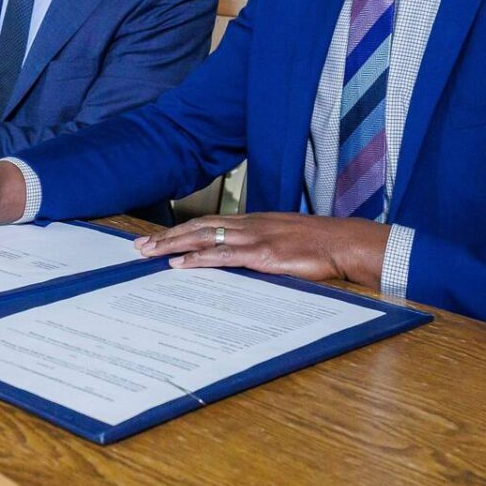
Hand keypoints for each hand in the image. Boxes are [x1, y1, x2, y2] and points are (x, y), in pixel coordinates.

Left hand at [134, 213, 388, 285]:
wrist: (345, 243)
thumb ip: (261, 247)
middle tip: (140, 246)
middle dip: (168, 236)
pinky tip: (181, 263)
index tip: (159, 238)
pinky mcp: (263, 255)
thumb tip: (242, 260)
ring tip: (150, 253)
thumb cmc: (320, 245)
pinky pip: (224, 255)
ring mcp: (255, 238)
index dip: (181, 229)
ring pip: (204, 237)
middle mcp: (249, 225)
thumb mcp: (285, 240)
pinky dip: (199, 258)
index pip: (209, 222)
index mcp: (254, 221)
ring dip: (174, 245)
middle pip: (199, 227)